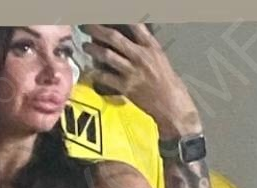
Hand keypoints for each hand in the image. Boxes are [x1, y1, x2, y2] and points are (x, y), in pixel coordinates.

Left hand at [82, 24, 201, 136]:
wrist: (171, 104)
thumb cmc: (167, 83)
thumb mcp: (160, 58)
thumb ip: (145, 47)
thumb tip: (131, 39)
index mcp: (150, 47)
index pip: (135, 24)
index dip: (120, 16)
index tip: (107, 13)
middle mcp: (140, 56)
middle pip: (114, 38)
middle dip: (97, 30)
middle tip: (87, 26)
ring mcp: (132, 72)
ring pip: (107, 55)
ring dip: (93, 49)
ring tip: (85, 46)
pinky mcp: (126, 87)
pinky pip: (106, 78)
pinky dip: (96, 74)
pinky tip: (90, 71)